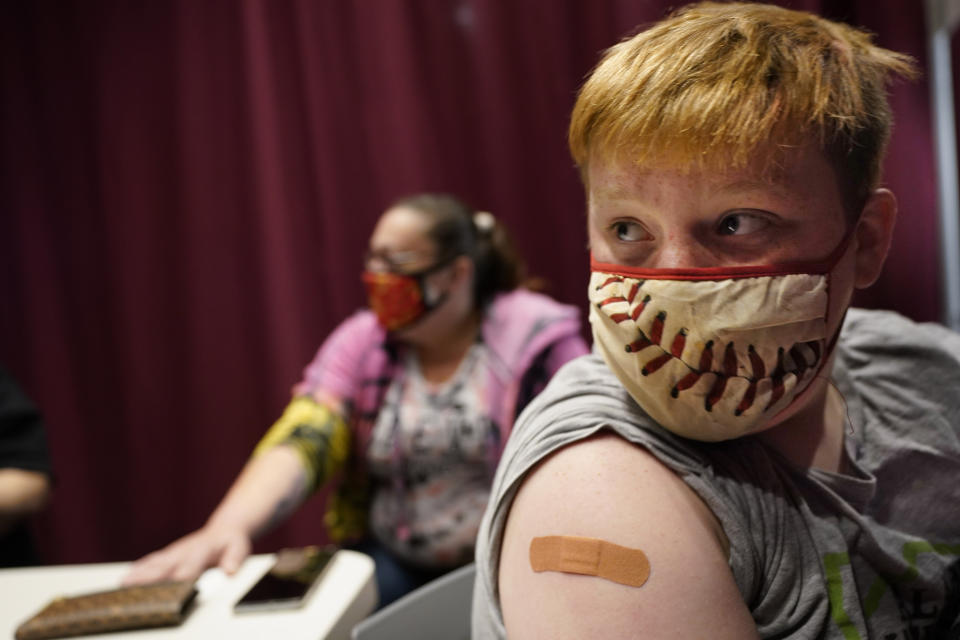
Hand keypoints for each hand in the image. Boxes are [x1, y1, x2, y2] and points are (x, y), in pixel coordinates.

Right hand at [122, 524, 251, 584]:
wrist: (225, 528)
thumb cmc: (231, 541)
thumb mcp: (239, 548)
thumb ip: (234, 560)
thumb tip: (229, 570)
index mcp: (201, 551)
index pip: (189, 567)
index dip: (180, 577)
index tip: (169, 586)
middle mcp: (184, 551)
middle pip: (165, 566)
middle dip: (149, 576)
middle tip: (131, 586)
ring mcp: (175, 552)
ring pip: (154, 563)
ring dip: (138, 573)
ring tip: (123, 583)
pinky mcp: (169, 554)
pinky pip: (152, 561)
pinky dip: (139, 569)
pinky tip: (127, 577)